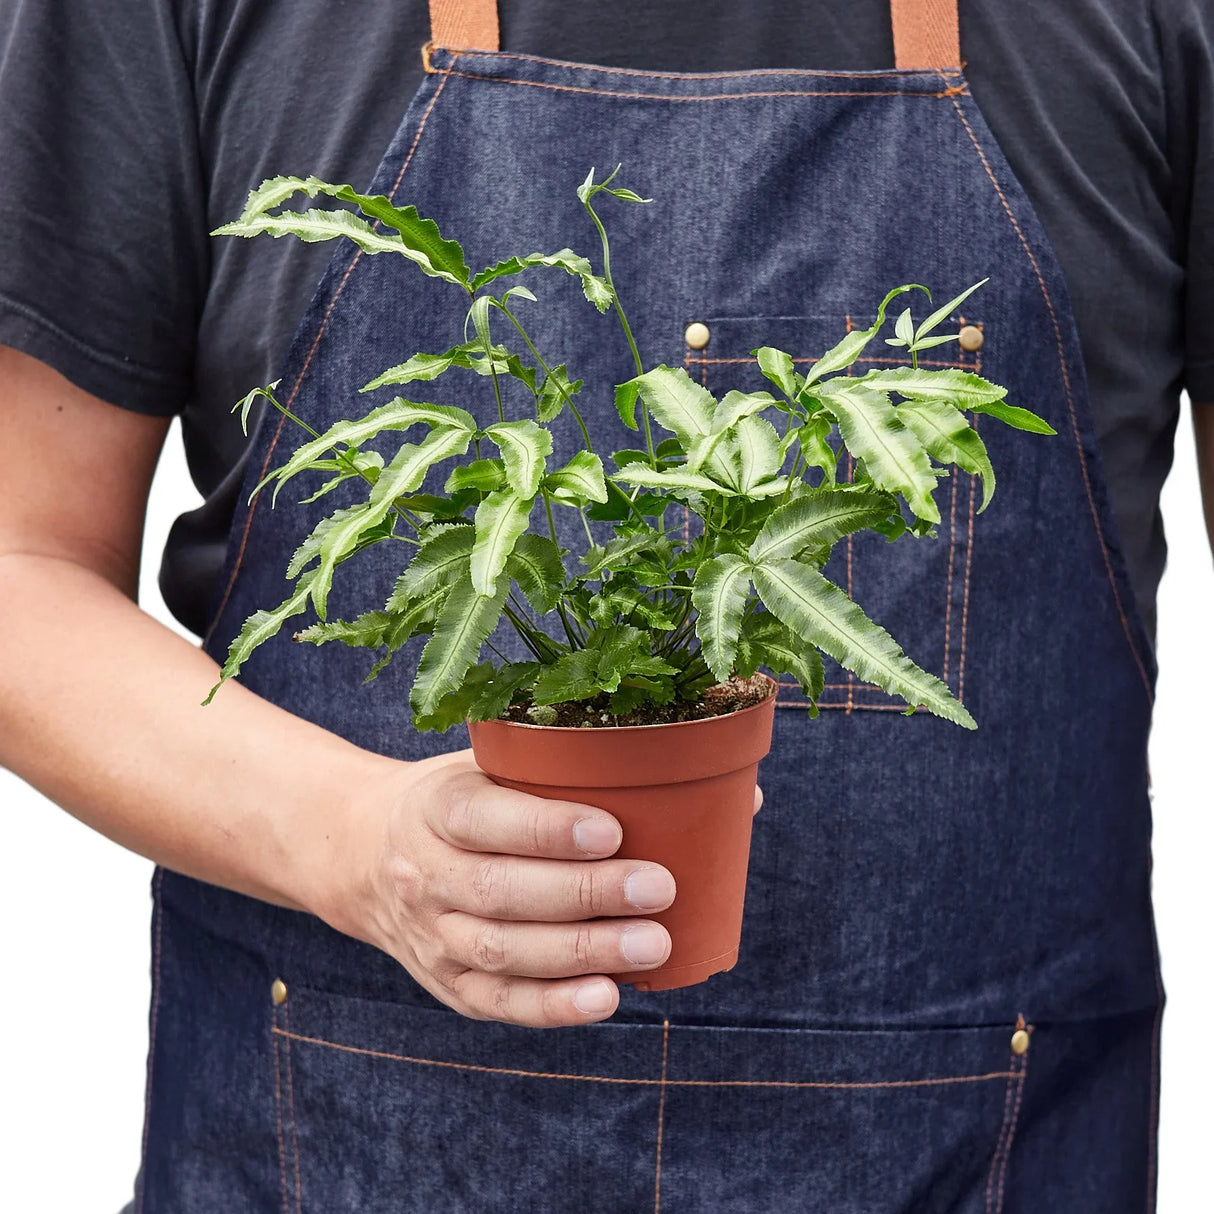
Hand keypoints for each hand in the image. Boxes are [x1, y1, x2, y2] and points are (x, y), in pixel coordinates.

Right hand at [335, 749, 683, 1027]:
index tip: (611, 829)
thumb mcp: (484, 763)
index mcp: (435, 807)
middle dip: (586, 893)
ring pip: (503, 951)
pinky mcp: (446, 984)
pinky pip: (498, 1002)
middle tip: (658, 887)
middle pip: (501, 891)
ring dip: (583, 952)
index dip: (546, 829)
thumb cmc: (460, 799)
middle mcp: (425, 874)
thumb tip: (668, 763)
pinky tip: (607, 997)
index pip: (483, 819)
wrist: (367, 854)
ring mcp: (432, 935)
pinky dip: (553, 1006)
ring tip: (652, 944)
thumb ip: (551, 765)